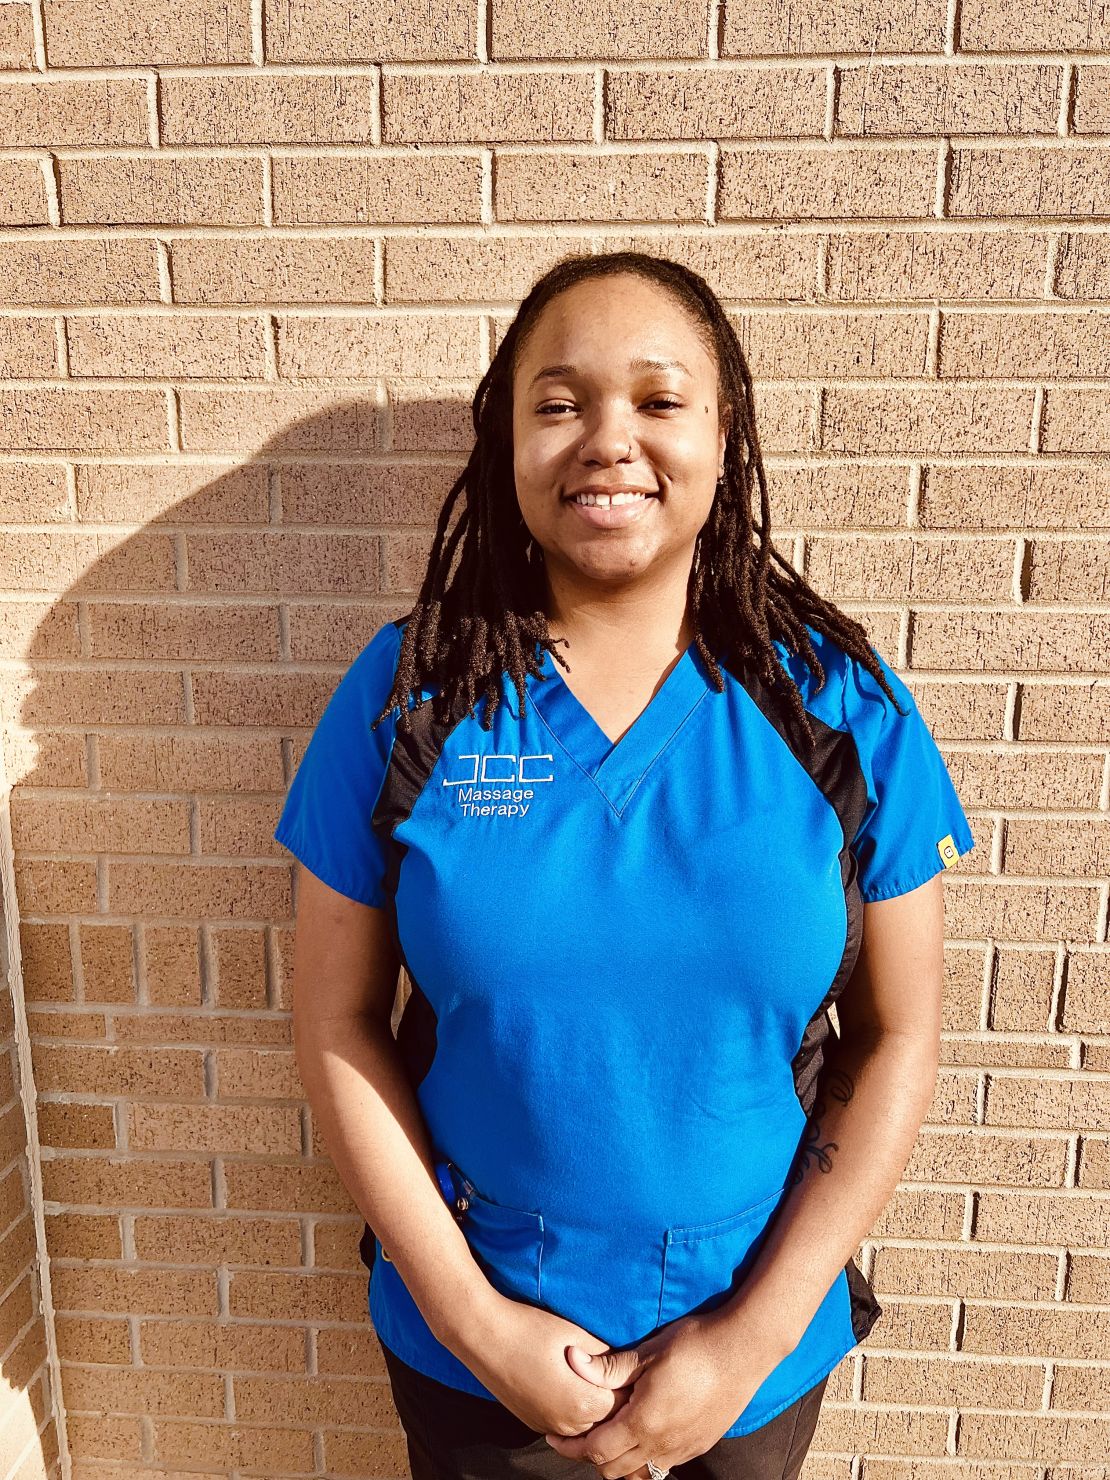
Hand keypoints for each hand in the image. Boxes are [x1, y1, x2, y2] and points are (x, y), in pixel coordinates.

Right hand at [453, 1293, 626, 1438]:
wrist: (483, 1335)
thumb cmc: (531, 1329)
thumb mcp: (578, 1335)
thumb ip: (606, 1356)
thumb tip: (623, 1363)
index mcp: (583, 1402)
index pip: (624, 1403)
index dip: (630, 1384)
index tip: (634, 1369)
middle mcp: (567, 1423)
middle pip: (606, 1419)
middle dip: (614, 1399)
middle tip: (619, 1373)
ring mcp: (547, 1425)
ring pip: (585, 1425)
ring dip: (594, 1408)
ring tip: (596, 1379)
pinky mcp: (532, 1421)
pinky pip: (564, 1423)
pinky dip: (573, 1411)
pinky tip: (572, 1387)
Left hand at [543, 1311, 775, 1478]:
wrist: (743, 1351)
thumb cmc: (694, 1346)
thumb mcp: (648, 1352)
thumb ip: (609, 1366)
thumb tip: (571, 1361)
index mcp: (644, 1423)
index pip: (596, 1450)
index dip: (571, 1447)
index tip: (554, 1436)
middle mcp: (662, 1445)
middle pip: (614, 1470)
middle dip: (590, 1457)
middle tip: (576, 1436)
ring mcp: (682, 1449)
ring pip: (640, 1474)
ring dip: (619, 1462)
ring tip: (607, 1437)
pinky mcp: (699, 1446)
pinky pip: (663, 1466)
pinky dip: (644, 1459)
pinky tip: (641, 1434)